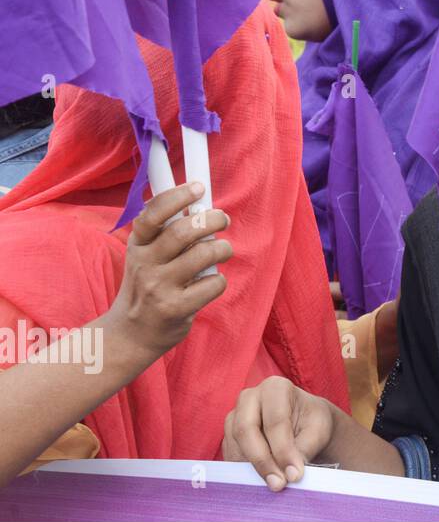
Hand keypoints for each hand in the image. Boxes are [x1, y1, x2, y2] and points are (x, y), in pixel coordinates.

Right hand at [105, 182, 231, 360]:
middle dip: (211, 220)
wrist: (131, 333)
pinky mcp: (176, 308)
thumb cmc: (148, 285)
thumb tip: (202, 207)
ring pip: (203, 254)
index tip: (198, 187)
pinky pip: (212, 284)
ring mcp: (159, 287)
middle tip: (223, 219)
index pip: (153, 214)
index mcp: (138, 245)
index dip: (177, 197)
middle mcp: (145, 264)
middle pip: (183, 232)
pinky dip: (219, 279)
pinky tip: (211, 282)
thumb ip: (167, 233)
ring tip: (223, 251)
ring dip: (222, 248)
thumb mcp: (146, 255)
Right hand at [222, 376, 336, 490]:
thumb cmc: (312, 422)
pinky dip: (244, 471)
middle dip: (262, 461)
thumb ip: (305, 448)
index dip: (283, 450)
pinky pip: (230, 455)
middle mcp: (250, 397)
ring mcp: (235, 415)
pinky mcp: (228, 435)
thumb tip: (291, 473)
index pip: (275, 421)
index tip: (294, 475)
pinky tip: (261, 481)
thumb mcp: (318, 430)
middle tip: (278, 484)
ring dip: (252, 469)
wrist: (303, 423)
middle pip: (246, 430)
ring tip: (273, 484)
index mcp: (275, 388)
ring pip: (235, 445)